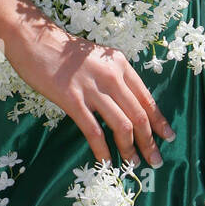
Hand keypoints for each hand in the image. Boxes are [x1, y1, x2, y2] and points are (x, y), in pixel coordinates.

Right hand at [3, 13, 174, 168]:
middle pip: (138, 114)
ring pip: (121, 124)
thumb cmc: (65, 52)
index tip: (168, 137)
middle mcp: (111, 75)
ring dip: (130, 149)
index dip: (159, 120)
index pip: (146, 98)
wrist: (36, 41)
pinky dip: (102, 150)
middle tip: (155, 161)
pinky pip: (93, 130)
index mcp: (120, 64)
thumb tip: (128, 104)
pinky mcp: (72, 99)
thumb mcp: (98, 59)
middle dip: (149, 141)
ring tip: (134, 164)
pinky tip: (105, 163)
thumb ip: (113, 77)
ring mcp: (92, 87)